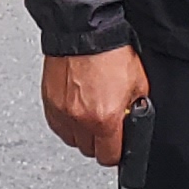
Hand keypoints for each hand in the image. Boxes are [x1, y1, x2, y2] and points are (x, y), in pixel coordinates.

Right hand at [41, 47, 150, 166]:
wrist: (83, 31)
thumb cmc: (110, 52)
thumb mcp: (139, 84)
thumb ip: (136, 110)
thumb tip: (134, 123)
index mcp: (105, 117)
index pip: (109, 157)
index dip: (117, 152)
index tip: (118, 145)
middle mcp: (80, 118)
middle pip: (89, 151)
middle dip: (100, 141)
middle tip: (106, 125)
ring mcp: (62, 112)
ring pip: (72, 140)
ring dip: (82, 133)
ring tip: (90, 114)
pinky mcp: (49, 102)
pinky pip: (58, 126)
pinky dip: (67, 122)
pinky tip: (77, 109)